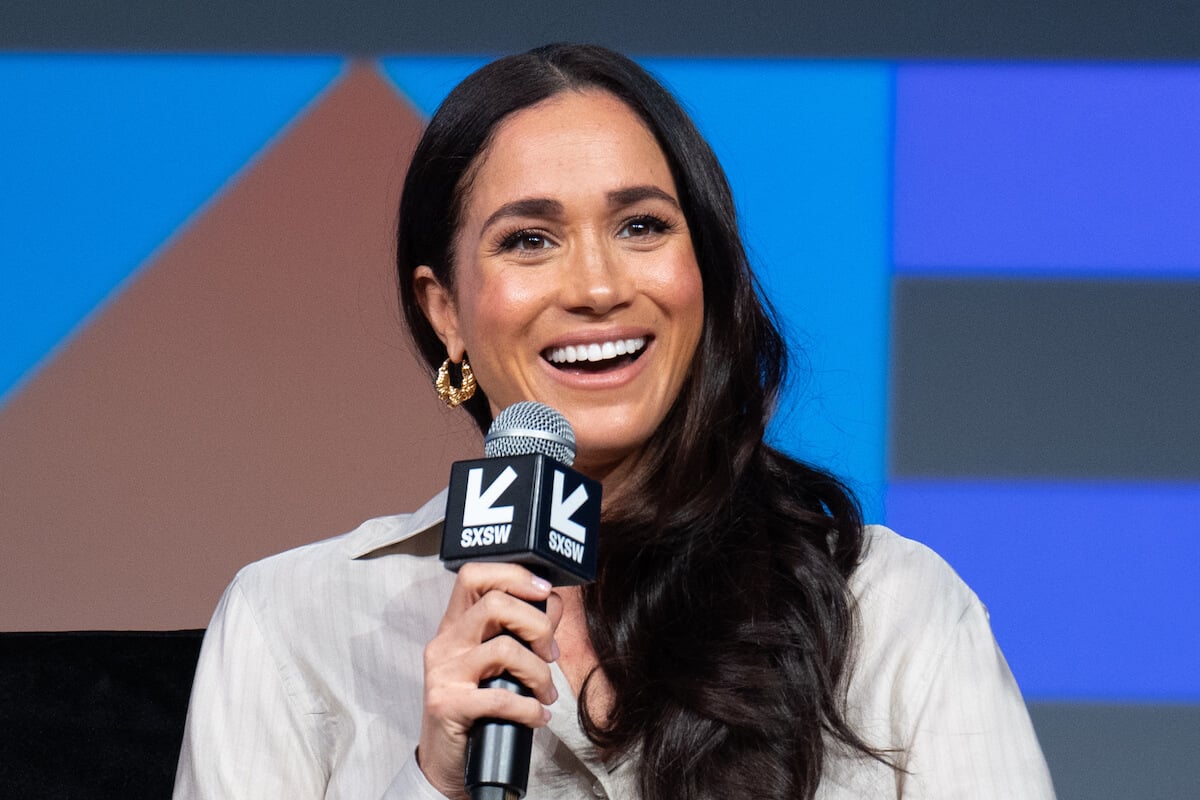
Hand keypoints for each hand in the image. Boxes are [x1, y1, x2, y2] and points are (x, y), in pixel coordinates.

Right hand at [417, 563, 562, 798]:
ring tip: (546, 692)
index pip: (474, 576)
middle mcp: (445, 642)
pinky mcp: (446, 704)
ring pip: (504, 649)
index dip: (514, 575)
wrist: (446, 760)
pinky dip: (530, 709)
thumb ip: (521, 629)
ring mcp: (442, 672)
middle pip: (495, 603)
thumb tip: (552, 602)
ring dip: (539, 673)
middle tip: (550, 655)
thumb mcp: (496, 663)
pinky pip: (501, 698)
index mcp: (455, 625)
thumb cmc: (476, 707)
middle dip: (538, 626)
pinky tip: (537, 716)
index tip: (544, 592)